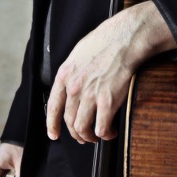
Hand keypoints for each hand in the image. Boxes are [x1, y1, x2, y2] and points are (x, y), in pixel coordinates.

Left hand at [46, 1, 174, 143]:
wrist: (124, 38)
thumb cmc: (106, 41)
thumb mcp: (79, 53)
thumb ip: (73, 71)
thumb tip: (74, 83)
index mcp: (65, 75)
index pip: (53, 106)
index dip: (52, 124)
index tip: (54, 134)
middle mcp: (74, 87)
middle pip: (69, 121)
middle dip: (76, 133)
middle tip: (84, 137)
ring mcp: (90, 96)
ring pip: (83, 128)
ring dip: (90, 137)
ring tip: (97, 137)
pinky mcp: (107, 102)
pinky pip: (102, 128)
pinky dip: (106, 135)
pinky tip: (111, 132)